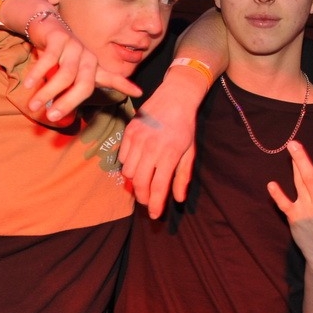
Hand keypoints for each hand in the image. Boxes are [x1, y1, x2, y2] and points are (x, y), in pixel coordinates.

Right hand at [24, 17, 141, 121]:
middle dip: (68, 103)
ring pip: (65, 74)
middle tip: (51, 117)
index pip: (111, 78)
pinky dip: (38, 73)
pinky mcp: (59, 38)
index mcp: (93, 67)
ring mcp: (75, 47)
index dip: (124, 85)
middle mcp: (88, 57)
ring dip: (48, 92)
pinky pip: (49, 59)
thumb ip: (76, 88)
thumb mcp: (71, 72)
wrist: (45, 26)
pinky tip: (28, 85)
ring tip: (34, 105)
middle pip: (84, 85)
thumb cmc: (60, 54)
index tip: (139, 93)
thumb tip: (72, 115)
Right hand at [118, 73, 204, 218]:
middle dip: (143, 197)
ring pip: (128, 172)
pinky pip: (122, 158)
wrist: (175, 97)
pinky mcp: (128, 132)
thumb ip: (182, 176)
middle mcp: (151, 148)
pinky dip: (127, 166)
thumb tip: (179, 199)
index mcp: (169, 153)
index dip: (156, 204)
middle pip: (139, 182)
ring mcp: (137, 139)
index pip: (159, 187)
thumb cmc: (185, 126)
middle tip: (148, 202)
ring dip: (134, 182)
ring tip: (143, 183)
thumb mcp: (189, 151)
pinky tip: (137, 165)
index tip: (155, 215)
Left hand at [267, 140, 312, 268]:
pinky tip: (271, 184)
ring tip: (289, 151)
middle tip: (293, 143)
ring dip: (293, 167)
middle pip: (310, 177)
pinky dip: (277, 195)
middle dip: (302, 159)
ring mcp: (306, 210)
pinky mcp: (294, 217)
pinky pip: (284, 204)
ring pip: (299, 185)